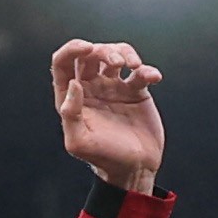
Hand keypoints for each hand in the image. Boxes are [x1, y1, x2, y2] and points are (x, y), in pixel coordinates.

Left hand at [50, 38, 165, 193]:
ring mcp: (114, 88)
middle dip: (103, 50)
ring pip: (116, 55)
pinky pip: (140, 72)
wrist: (133, 169)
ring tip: (134, 66)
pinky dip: (147, 70)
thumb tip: (74, 83)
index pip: (63, 63)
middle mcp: (91, 88)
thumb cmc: (102, 158)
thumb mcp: (78, 142)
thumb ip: (70, 114)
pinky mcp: (135, 92)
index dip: (72, 49)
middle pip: (91, 54)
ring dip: (124, 52)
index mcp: (72, 97)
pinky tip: (153, 77)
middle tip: (117, 62)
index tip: (86, 47)